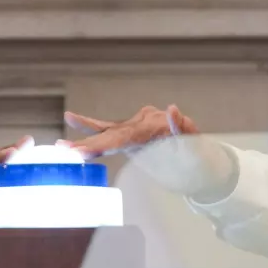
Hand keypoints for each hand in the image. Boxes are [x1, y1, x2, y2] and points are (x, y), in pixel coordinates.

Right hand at [64, 106, 235, 202]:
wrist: (205, 159)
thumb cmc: (201, 154)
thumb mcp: (196, 143)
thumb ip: (183, 126)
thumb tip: (173, 109)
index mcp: (152, 126)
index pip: (123, 137)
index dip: (102, 144)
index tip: (84, 150)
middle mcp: (141, 123)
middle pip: (110, 134)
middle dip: (88, 142)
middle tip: (65, 149)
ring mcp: (137, 127)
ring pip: (107, 131)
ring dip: (85, 136)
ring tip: (63, 132)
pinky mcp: (134, 136)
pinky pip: (111, 132)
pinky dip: (93, 129)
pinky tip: (72, 120)